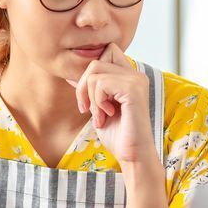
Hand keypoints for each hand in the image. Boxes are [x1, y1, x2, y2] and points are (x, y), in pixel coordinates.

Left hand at [67, 44, 154, 165]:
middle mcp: (135, 74)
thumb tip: (71, 74)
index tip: (88, 98)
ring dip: (90, 97)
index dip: (89, 73)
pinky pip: (100, 83)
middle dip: (84, 85)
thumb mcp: (98, 107)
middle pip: (95, 60)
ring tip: (100, 116)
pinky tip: (107, 116)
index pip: (105, 52)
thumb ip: (90, 89)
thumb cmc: (118, 134)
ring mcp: (136, 80)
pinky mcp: (133, 89)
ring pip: (94, 72)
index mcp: (129, 76)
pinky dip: (97, 102)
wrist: (133, 155)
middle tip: (88, 108)